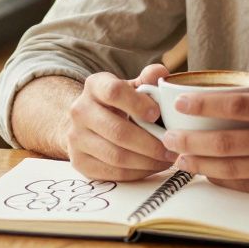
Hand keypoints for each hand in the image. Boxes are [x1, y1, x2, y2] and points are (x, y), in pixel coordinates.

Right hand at [66, 64, 177, 180]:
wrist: (89, 122)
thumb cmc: (121, 103)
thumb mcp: (133, 86)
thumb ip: (149, 79)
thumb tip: (161, 74)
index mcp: (95, 85)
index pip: (114, 92)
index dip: (138, 104)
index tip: (156, 114)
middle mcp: (80, 110)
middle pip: (117, 131)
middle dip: (150, 142)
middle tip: (172, 146)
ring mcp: (76, 138)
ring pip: (116, 156)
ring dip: (147, 161)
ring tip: (167, 158)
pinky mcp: (79, 162)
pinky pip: (113, 173)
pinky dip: (138, 172)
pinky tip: (152, 166)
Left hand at [161, 16, 248, 197]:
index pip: (237, 108)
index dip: (204, 106)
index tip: (180, 103)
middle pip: (227, 142)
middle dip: (191, 141)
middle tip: (168, 137)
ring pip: (233, 168)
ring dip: (201, 164)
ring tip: (178, 158)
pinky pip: (248, 185)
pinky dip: (224, 180)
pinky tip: (207, 173)